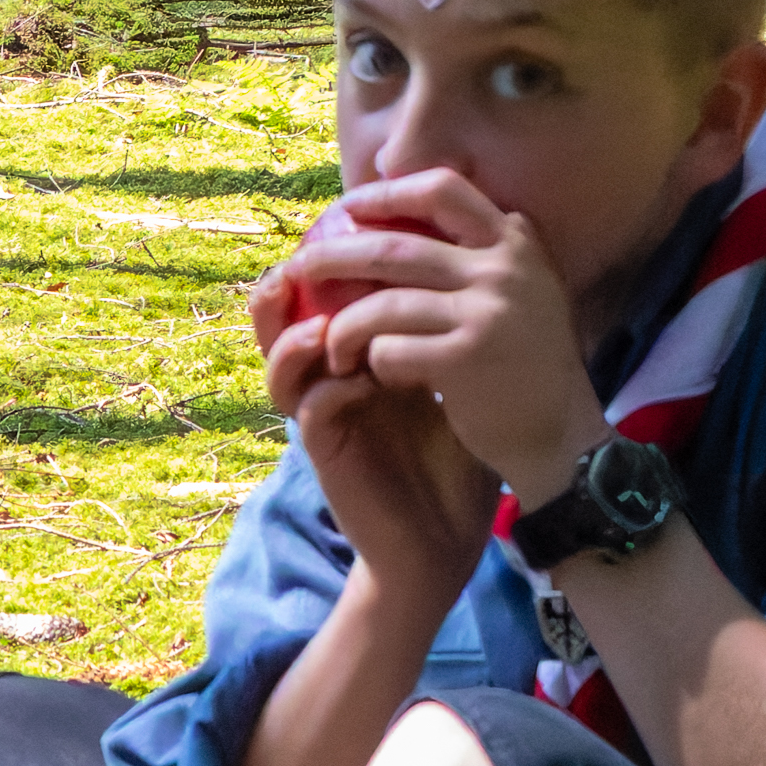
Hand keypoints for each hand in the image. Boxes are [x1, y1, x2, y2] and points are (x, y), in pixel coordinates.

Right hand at [254, 212, 495, 575]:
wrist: (447, 538)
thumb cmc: (456, 460)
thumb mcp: (461, 380)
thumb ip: (452, 329)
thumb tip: (485, 259)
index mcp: (359, 357)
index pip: (325, 298)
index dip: (328, 261)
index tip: (357, 227)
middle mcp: (331, 379)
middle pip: (282, 321)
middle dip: (286, 284)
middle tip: (309, 254)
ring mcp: (325, 415)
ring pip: (280, 361)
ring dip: (297, 335)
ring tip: (325, 322)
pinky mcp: (326, 451)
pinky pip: (308, 407)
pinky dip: (328, 386)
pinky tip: (362, 377)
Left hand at [274, 172, 606, 496]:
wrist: (562, 436)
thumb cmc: (524, 363)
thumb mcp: (520, 291)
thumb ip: (475, 255)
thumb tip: (393, 218)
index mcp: (514, 242)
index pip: (441, 189)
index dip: (387, 193)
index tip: (348, 207)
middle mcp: (504, 268)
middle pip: (393, 248)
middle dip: (335, 256)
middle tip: (302, 268)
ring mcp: (487, 312)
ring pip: (382, 304)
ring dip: (343, 327)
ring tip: (330, 346)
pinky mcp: (466, 359)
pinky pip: (389, 349)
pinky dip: (371, 362)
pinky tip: (373, 376)